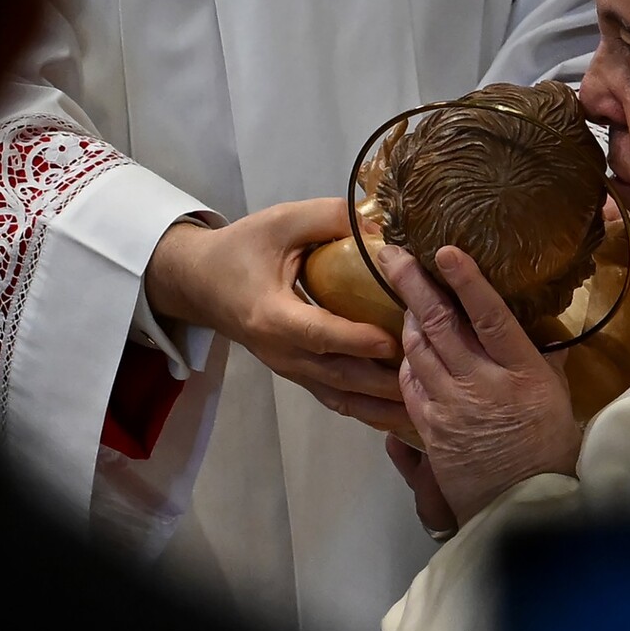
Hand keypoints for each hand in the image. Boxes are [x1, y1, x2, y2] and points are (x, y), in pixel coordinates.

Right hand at [145, 198, 410, 435]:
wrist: (199, 283)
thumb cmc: (242, 249)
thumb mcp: (280, 221)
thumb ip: (328, 218)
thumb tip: (382, 225)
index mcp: (271, 315)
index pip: (318, 333)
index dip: (356, 339)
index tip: (394, 341)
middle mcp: (281, 352)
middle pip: (338, 376)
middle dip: (384, 381)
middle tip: (430, 377)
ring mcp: (290, 370)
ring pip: (341, 396)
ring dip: (382, 404)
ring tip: (426, 406)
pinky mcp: (299, 376)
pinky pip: (338, 399)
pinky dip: (370, 408)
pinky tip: (402, 412)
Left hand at [376, 244, 581, 525]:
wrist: (522, 502)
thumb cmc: (548, 445)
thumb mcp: (556, 393)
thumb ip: (541, 354)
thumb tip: (536, 317)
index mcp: (521, 370)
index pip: (489, 315)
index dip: (466, 280)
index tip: (445, 251)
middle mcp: (482, 383)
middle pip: (440, 323)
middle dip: (412, 284)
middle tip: (392, 254)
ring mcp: (450, 405)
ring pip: (417, 348)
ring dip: (407, 316)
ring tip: (402, 291)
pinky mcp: (430, 427)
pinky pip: (409, 382)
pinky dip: (406, 358)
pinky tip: (408, 344)